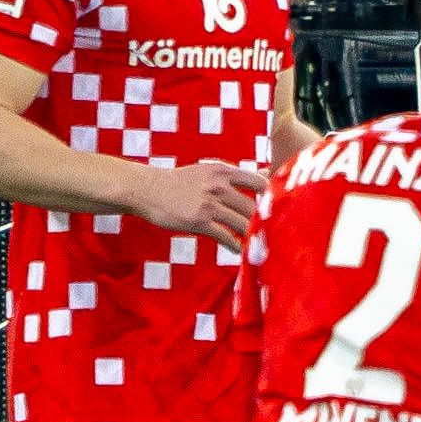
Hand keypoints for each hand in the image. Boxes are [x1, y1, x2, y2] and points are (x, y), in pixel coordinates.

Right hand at [126, 158, 266, 252]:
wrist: (146, 190)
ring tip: (257, 245)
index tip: (274, 210)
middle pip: (254, 207)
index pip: (261, 183)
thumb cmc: (179, 182)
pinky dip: (235, 245)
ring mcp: (208, 204)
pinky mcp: (198, 221)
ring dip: (252, 237)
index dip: (271, 198)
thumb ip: (238, 175)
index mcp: (223, 171)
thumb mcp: (209, 171)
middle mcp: (219, 186)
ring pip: (242, 223)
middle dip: (264, 222)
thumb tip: (266, 172)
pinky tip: (237, 250)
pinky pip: (225, 236)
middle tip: (271, 234)